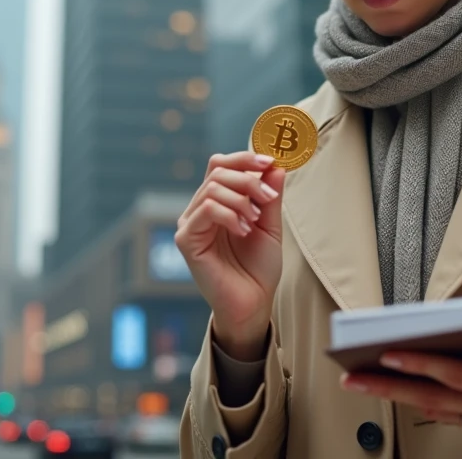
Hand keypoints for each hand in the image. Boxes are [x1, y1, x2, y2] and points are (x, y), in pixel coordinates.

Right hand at [175, 152, 285, 360]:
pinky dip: (229, 214)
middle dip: (248, 179)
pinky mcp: (187, 240)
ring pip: (212, 188)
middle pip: (217, 172)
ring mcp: (190, 224)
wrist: (253, 303)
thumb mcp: (269, 225)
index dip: (244, 158)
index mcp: (217, 202)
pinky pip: (206, 210)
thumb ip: (269, 196)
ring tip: (255, 220)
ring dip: (241, 198)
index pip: (221, 165)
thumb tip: (275, 165)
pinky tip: (243, 230)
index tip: (270, 162)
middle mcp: (200, 209)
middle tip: (268, 198)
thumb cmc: (258, 268)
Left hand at [340, 332, 461, 457]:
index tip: (391, 352)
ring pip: (426, 404)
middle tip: (349, 375)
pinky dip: (410, 396)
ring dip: (390, 392)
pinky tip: (387, 385)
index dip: (425, 365)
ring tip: (353, 378)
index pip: (459, 376)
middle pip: (430, 396)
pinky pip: (435, 408)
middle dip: (388, 385)